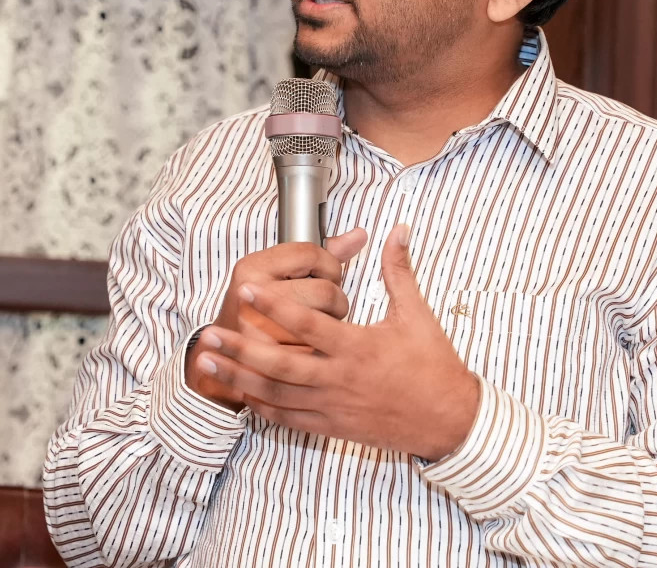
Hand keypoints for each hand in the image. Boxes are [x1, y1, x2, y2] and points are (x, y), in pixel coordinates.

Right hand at [185, 228, 367, 409]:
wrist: (221, 357)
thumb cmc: (257, 312)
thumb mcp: (278, 277)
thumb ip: (322, 256)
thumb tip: (359, 236)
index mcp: (252, 267)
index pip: (311, 253)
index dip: (329, 266)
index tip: (325, 276)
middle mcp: (251, 294)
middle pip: (325, 290)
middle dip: (334, 301)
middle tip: (321, 308)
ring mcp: (257, 327)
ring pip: (324, 323)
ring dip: (329, 328)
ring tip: (314, 328)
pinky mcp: (268, 359)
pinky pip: (316, 351)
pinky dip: (319, 352)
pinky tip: (307, 349)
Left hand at [194, 225, 479, 461]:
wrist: (448, 420)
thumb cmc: (433, 366)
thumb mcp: (417, 315)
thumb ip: (399, 271)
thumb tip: (398, 231)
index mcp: (356, 347)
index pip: (306, 322)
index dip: (273, 303)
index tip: (246, 287)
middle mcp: (338, 379)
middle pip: (278, 364)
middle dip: (239, 348)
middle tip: (208, 334)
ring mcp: (332, 406)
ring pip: (276, 395)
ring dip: (240, 378)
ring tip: (211, 363)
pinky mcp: (333, 426)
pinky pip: (290, 419)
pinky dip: (263, 408)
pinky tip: (243, 396)